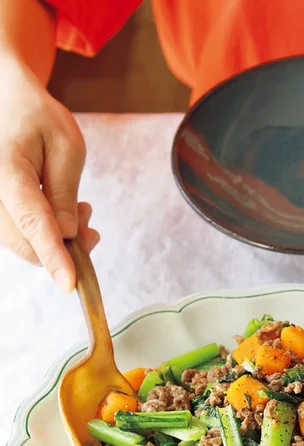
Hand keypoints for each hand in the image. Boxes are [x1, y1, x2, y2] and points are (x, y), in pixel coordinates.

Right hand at [0, 59, 95, 290]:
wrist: (5, 99)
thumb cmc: (36, 116)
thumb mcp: (66, 146)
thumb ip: (65, 191)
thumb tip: (67, 233)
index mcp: (7, 170)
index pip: (33, 222)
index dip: (54, 256)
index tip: (69, 283)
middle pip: (24, 243)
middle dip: (64, 249)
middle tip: (90, 227)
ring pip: (20, 243)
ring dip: (54, 241)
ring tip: (78, 210)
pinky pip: (16, 232)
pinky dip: (43, 234)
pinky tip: (61, 213)